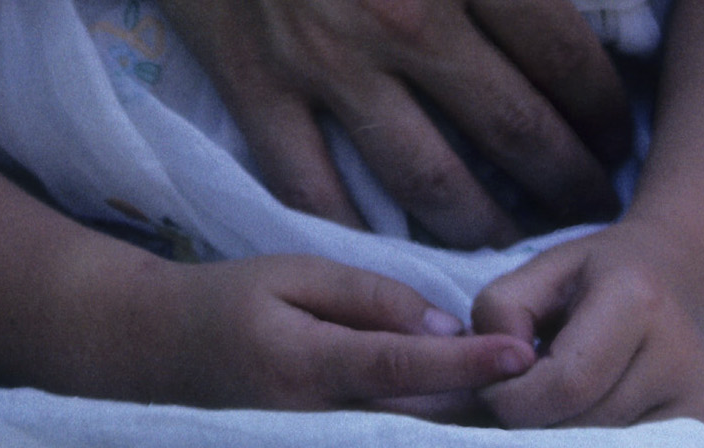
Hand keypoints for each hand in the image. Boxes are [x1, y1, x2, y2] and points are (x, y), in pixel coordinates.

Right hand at [0, 0, 655, 243]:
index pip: (566, 54)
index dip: (607, 107)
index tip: (626, 136)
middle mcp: (411, 19)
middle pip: (514, 133)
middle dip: (567, 183)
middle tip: (595, 214)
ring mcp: (331, 64)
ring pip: (430, 183)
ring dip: (484, 226)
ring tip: (516, 248)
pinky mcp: (259, 90)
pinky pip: (317, 192)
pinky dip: (358, 237)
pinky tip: (391, 259)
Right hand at [117, 247, 539, 415]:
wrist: (158, 359)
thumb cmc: (229, 301)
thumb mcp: (296, 274)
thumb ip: (371, 299)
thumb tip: (445, 329)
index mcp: (308, 368)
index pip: (405, 371)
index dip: (469, 364)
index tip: (524, 353)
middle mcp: (315, 426)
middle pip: (418, 423)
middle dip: (481, 404)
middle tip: (545, 372)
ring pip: (408, 442)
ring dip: (461, 423)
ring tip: (520, 393)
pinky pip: (387, 446)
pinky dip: (428, 430)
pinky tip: (467, 412)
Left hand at [471, 224, 703, 429]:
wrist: (692, 278)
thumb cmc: (607, 274)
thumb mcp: (548, 268)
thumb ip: (502, 309)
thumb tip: (496, 377)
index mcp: (639, 301)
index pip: (564, 386)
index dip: (512, 401)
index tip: (495, 390)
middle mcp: (680, 357)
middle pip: (582, 430)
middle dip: (533, 428)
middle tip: (519, 404)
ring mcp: (701, 405)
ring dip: (561, 439)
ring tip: (554, 409)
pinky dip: (595, 446)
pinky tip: (583, 421)